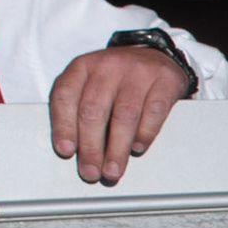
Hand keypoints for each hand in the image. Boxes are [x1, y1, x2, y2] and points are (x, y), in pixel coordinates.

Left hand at [48, 45, 190, 183]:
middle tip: (91, 172)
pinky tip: (137, 148)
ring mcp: (138, 72)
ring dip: (117, 149)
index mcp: (83, 66)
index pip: (65, 96)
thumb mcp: (92, 83)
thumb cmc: (118, 78)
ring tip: (113, 170)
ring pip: (124, 116)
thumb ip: (80, 107)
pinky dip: (144, 134)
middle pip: (94, 111)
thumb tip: (76, 150)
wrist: (155, 55)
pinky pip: (153, 112)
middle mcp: (108, 66)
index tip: (66, 151)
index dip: (63, 126)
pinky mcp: (164, 81)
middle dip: (91, 147)